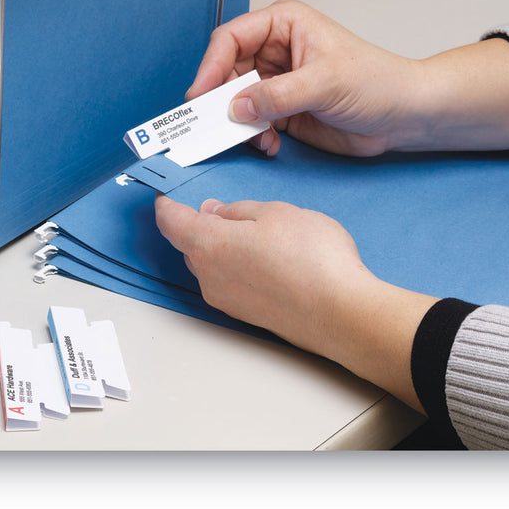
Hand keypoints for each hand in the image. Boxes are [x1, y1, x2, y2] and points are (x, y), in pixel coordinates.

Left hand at [155, 192, 436, 411]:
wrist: (342, 314)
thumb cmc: (310, 258)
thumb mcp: (275, 212)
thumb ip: (238, 210)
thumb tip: (216, 213)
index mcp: (208, 245)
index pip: (170, 221)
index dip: (166, 203)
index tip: (166, 192)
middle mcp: (209, 277)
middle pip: (189, 245)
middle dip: (200, 225)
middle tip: (222, 208)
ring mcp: (227, 301)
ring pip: (211, 265)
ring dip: (223, 248)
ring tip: (258, 233)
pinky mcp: (247, 316)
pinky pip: (231, 283)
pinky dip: (240, 267)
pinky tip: (270, 260)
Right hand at [187, 0, 508, 156]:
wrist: (404, 115)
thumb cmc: (377, 81)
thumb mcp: (325, 83)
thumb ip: (277, 95)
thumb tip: (236, 106)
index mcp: (284, 24)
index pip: (231, 38)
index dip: (211, 66)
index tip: (200, 94)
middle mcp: (274, 49)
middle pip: (227, 71)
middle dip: (220, 99)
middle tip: (213, 124)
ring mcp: (276, 80)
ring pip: (235, 100)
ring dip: (239, 122)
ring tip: (254, 138)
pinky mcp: (281, 109)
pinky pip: (251, 122)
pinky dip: (253, 136)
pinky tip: (270, 144)